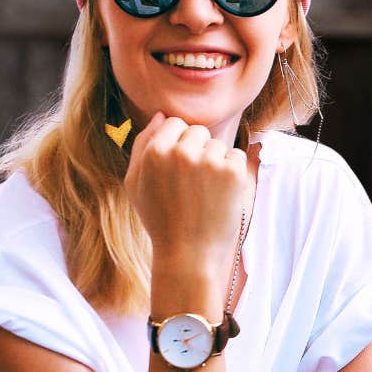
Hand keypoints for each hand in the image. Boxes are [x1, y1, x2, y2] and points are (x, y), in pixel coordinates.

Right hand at [125, 114, 249, 305]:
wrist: (187, 255)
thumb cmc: (159, 220)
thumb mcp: (135, 184)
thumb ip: (142, 145)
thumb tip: (161, 116)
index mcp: (155, 152)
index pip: (175, 123)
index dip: (178, 145)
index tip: (179, 170)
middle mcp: (182, 152)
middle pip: (198, 131)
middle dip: (197, 152)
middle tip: (191, 186)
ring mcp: (210, 161)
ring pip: (218, 144)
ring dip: (215, 163)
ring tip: (204, 193)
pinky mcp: (233, 172)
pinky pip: (236, 156)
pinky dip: (232, 173)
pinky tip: (219, 195)